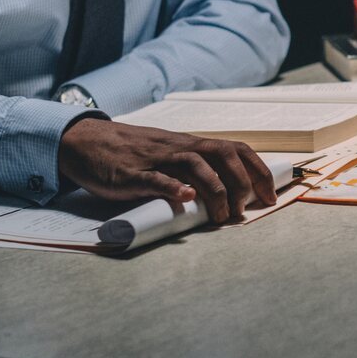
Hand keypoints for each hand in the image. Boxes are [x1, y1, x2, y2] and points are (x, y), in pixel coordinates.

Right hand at [58, 117, 274, 224]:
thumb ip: (193, 169)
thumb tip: (225, 192)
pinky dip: (174, 187)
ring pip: (195, 165)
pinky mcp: (132, 173)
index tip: (270, 196)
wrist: (86, 141)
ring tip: (222, 216)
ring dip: (215, 191)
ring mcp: (156, 159)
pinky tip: (186, 198)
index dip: (257, 171)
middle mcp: (178, 147)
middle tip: (246, 211)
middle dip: (244, 182)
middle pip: (223, 154)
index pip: (235, 149)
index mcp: (190, 144)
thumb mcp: (168, 154)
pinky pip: (156, 178)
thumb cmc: (131, 152)